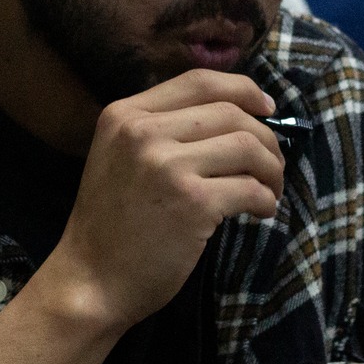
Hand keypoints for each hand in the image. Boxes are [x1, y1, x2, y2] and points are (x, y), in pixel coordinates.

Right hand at [38, 69, 281, 332]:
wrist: (90, 282)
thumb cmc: (111, 226)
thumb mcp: (119, 158)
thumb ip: (160, 130)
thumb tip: (235, 116)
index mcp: (124, 114)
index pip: (199, 82)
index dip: (243, 89)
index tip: (268, 108)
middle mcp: (143, 131)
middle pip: (230, 112)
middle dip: (265, 138)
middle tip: (272, 165)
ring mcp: (167, 165)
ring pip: (247, 146)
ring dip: (271, 169)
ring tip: (269, 190)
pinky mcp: (192, 202)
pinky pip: (250, 188)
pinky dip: (266, 200)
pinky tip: (261, 212)